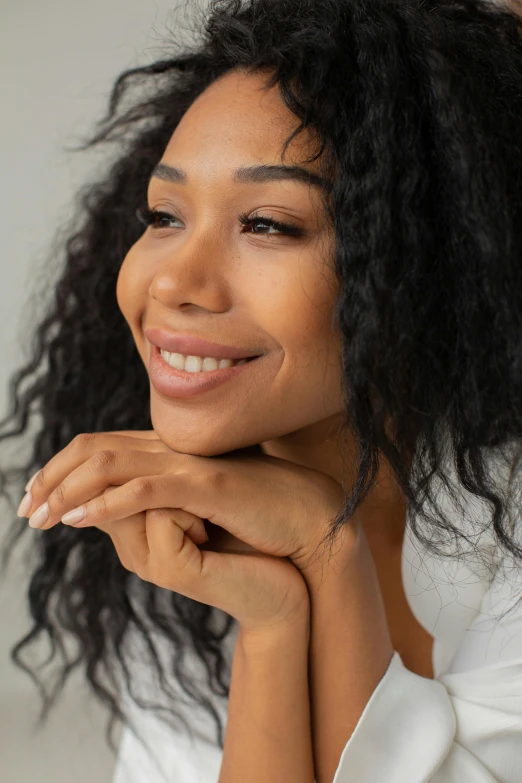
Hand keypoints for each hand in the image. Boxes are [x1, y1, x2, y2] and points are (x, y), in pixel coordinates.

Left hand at [18, 431, 345, 632]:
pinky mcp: (208, 483)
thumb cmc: (260, 518)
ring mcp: (191, 463)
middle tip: (26, 509)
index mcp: (172, 451)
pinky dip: (107, 503)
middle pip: (95, 448)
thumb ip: (167, 498)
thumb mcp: (203, 505)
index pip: (102, 445)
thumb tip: (128, 508)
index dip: (61, 467)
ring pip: (111, 463)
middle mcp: (175, 449)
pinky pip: (146, 489)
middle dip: (52, 477)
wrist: (311, 522)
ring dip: (68, 489)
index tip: (38, 497)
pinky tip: (79, 519)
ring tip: (42, 517)